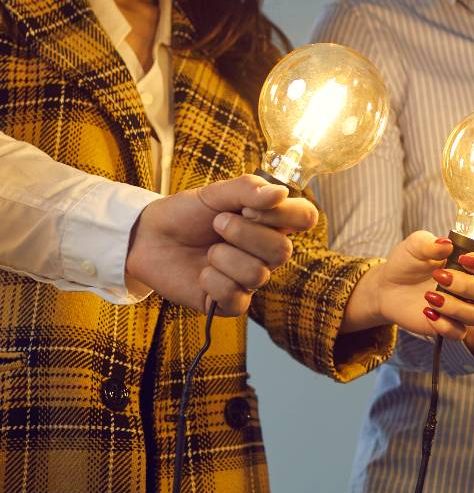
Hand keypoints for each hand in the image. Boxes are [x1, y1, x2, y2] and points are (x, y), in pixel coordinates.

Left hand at [125, 175, 317, 315]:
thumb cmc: (186, 214)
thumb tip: (280, 193)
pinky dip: (213, 281)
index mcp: (271, 222)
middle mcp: (266, 252)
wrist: (148, 238)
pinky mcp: (231, 303)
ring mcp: (250, 279)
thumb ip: (248, 189)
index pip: (306, 218)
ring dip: (224, 257)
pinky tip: (202, 273)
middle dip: (244, 234)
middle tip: (217, 223)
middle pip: (284, 250)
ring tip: (208, 251)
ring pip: (258, 274)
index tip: (250, 208)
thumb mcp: (215, 193)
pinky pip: (237, 297)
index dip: (285, 214)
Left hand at [341, 232, 473, 340]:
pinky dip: (444, 324)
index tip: (465, 260)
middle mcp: (473, 288)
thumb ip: (430, 243)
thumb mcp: (414, 246)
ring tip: (430, 296)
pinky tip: (427, 312)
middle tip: (439, 277)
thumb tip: (446, 244)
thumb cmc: (407, 262)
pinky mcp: (450, 326)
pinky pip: (459, 333)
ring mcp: (463, 309)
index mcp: (473, 265)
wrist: (387, 286)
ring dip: (455, 307)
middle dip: (466, 286)